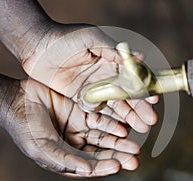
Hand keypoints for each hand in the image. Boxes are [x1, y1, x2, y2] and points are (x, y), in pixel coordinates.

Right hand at [2, 79, 141, 176]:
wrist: (16, 99)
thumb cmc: (24, 127)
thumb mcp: (42, 147)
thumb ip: (65, 160)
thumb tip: (88, 170)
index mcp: (65, 158)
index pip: (89, 166)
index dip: (105, 167)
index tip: (119, 165)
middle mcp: (74, 145)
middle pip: (101, 153)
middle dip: (118, 156)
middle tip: (135, 158)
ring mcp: (78, 128)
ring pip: (103, 137)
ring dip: (118, 142)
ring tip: (134, 145)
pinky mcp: (81, 112)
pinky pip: (100, 120)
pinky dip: (111, 124)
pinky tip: (122, 128)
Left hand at [20, 23, 158, 131]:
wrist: (38, 47)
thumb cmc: (65, 38)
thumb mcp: (91, 38)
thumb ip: (113, 50)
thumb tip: (140, 58)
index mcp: (111, 62)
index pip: (133, 77)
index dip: (145, 88)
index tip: (154, 99)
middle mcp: (105, 78)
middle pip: (127, 96)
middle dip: (140, 108)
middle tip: (151, 121)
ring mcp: (94, 90)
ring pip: (115, 106)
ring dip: (129, 117)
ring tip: (141, 129)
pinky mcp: (80, 100)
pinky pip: (98, 112)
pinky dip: (109, 121)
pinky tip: (121, 130)